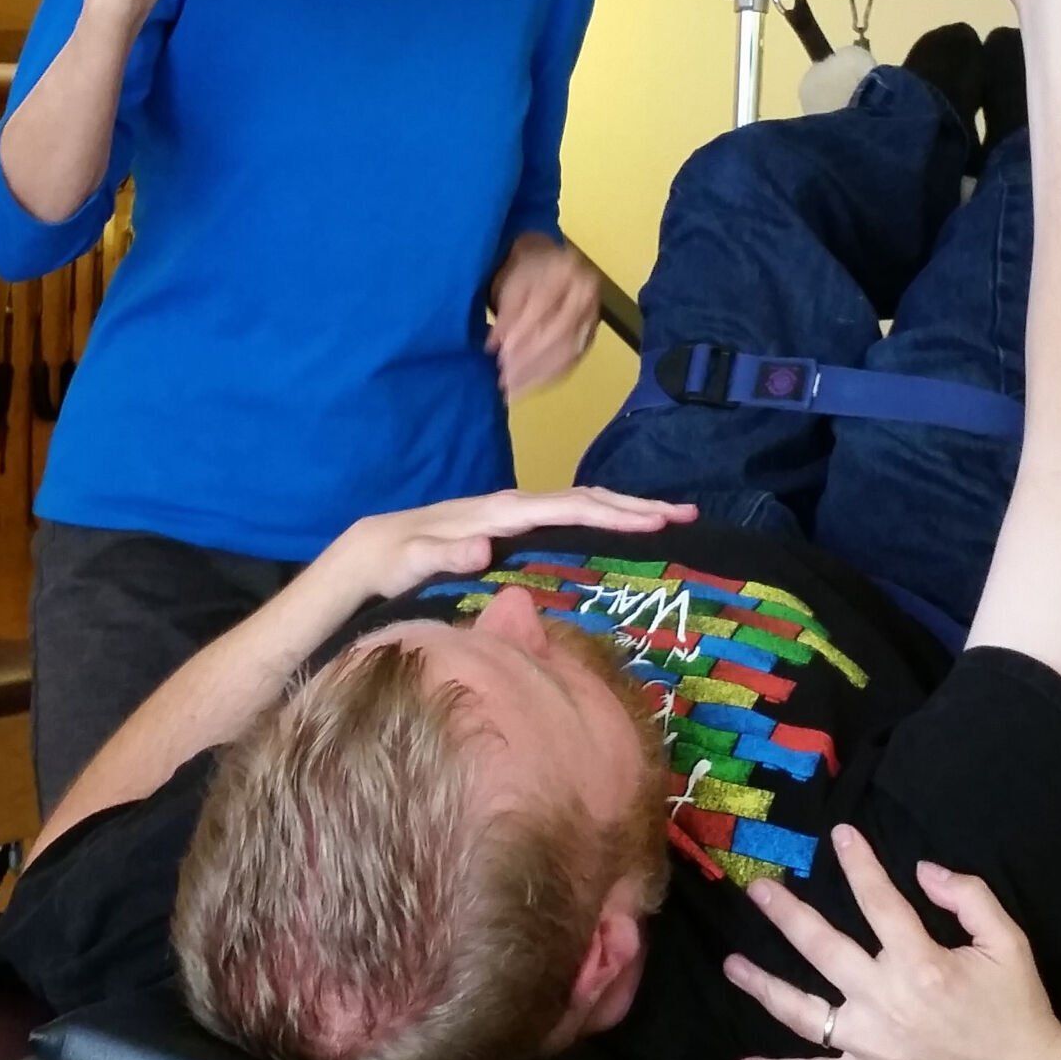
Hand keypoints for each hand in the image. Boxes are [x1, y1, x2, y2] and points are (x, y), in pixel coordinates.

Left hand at [340, 483, 695, 600]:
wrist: (375, 548)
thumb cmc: (393, 560)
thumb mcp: (411, 562)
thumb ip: (444, 553)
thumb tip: (485, 545)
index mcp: (497, 513)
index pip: (566, 508)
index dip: (612, 513)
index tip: (656, 520)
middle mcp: (512, 505)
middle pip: (585, 497)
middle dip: (635, 504)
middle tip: (686, 514)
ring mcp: (514, 512)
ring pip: (581, 502)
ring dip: (625, 507)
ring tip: (671, 517)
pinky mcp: (513, 524)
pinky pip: (569, 515)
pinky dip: (602, 516)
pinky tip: (623, 528)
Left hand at [487, 235, 602, 400]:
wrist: (549, 268)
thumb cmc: (525, 272)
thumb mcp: (511, 284)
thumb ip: (506, 313)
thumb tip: (494, 346)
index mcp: (568, 271)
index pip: (543, 305)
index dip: (519, 331)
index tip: (496, 351)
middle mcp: (587, 295)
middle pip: (559, 333)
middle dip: (527, 358)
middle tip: (502, 377)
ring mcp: (592, 319)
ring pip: (566, 353)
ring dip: (536, 374)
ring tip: (509, 388)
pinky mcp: (589, 339)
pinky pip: (570, 363)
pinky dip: (545, 378)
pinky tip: (524, 387)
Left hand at [723, 828, 1060, 1059]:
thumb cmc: (1015, 1007)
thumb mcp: (1009, 942)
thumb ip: (969, 898)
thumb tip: (923, 870)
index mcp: (923, 964)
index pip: (879, 903)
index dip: (859, 865)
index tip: (839, 835)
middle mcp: (888, 1002)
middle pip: (823, 951)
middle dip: (787, 916)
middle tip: (758, 890)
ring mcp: (873, 1046)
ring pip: (804, 1013)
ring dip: (764, 987)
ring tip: (732, 965)